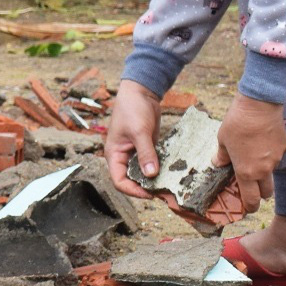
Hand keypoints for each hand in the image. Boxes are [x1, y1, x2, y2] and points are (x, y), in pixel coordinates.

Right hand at [106, 80, 162, 200]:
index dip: (133, 190)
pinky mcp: (147, 148)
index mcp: (114, 155)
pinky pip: (152, 164)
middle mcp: (123, 157)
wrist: (141, 92)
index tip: (149, 193)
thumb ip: (145, 153)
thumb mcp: (139, 131)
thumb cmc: (133, 108)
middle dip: (145, 188)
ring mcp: (135, 153)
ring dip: (154, 180)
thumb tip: (151, 175)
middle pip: (132, 180)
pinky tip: (172, 173)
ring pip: (143, 174)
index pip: (119, 181)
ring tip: (169, 186)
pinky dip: (160, 169)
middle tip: (163, 192)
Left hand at [214, 94, 285, 213]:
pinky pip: (277, 156)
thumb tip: (219, 164)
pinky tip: (263, 140)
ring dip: (265, 171)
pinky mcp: (284, 147)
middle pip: (266, 192)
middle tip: (252, 187)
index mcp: (246, 172)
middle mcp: (264, 170)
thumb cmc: (237, 123)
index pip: (251, 200)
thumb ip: (222, 157)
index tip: (247, 208)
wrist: (259, 105)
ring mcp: (276, 159)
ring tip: (254, 154)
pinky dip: (271, 153)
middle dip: (260, 193)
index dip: (250, 207)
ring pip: (272, 172)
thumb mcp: (222, 141)